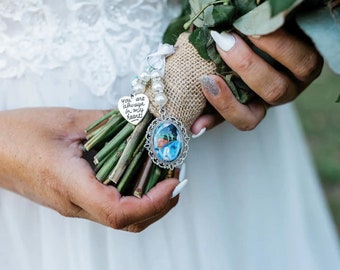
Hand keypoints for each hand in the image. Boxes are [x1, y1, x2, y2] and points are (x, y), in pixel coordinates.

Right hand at [0, 108, 178, 231]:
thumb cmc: (18, 134)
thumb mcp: (66, 120)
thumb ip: (107, 121)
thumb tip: (140, 120)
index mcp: (70, 185)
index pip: (119, 212)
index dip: (153, 201)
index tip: (173, 181)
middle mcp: (75, 204)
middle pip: (128, 222)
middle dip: (160, 203)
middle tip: (176, 175)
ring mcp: (75, 205)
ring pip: (122, 218)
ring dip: (150, 201)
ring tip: (164, 172)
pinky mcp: (75, 199)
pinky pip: (111, 205)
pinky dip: (134, 194)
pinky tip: (140, 172)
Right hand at [191, 27, 322, 133]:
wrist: (262, 37)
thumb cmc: (240, 64)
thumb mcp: (224, 83)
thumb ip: (211, 102)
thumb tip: (194, 128)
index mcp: (259, 105)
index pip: (248, 119)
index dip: (228, 105)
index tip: (207, 81)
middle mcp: (284, 93)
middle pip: (274, 92)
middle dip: (247, 67)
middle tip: (224, 42)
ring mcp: (303, 72)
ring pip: (300, 67)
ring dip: (272, 46)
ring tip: (247, 29)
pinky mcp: (314, 49)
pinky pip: (307, 44)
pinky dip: (285, 33)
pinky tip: (263, 22)